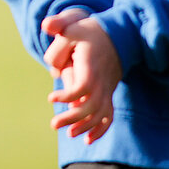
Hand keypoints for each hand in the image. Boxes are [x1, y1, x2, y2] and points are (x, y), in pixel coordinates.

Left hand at [41, 10, 122, 143]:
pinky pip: (110, 115)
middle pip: (91, 106)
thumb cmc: (88, 31)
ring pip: (101, 114)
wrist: (117, 33)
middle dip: (73, 119)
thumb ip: (56, 44)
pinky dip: (101, 128)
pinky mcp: (110, 92)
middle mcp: (103, 80)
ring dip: (86, 127)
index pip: (83, 87)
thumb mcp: (70, 28)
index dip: (67, 96)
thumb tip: (52, 67)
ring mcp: (108, 88)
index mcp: (91, 66)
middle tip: (54, 124)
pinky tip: (89, 140)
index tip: (51, 98)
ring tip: (68, 134)